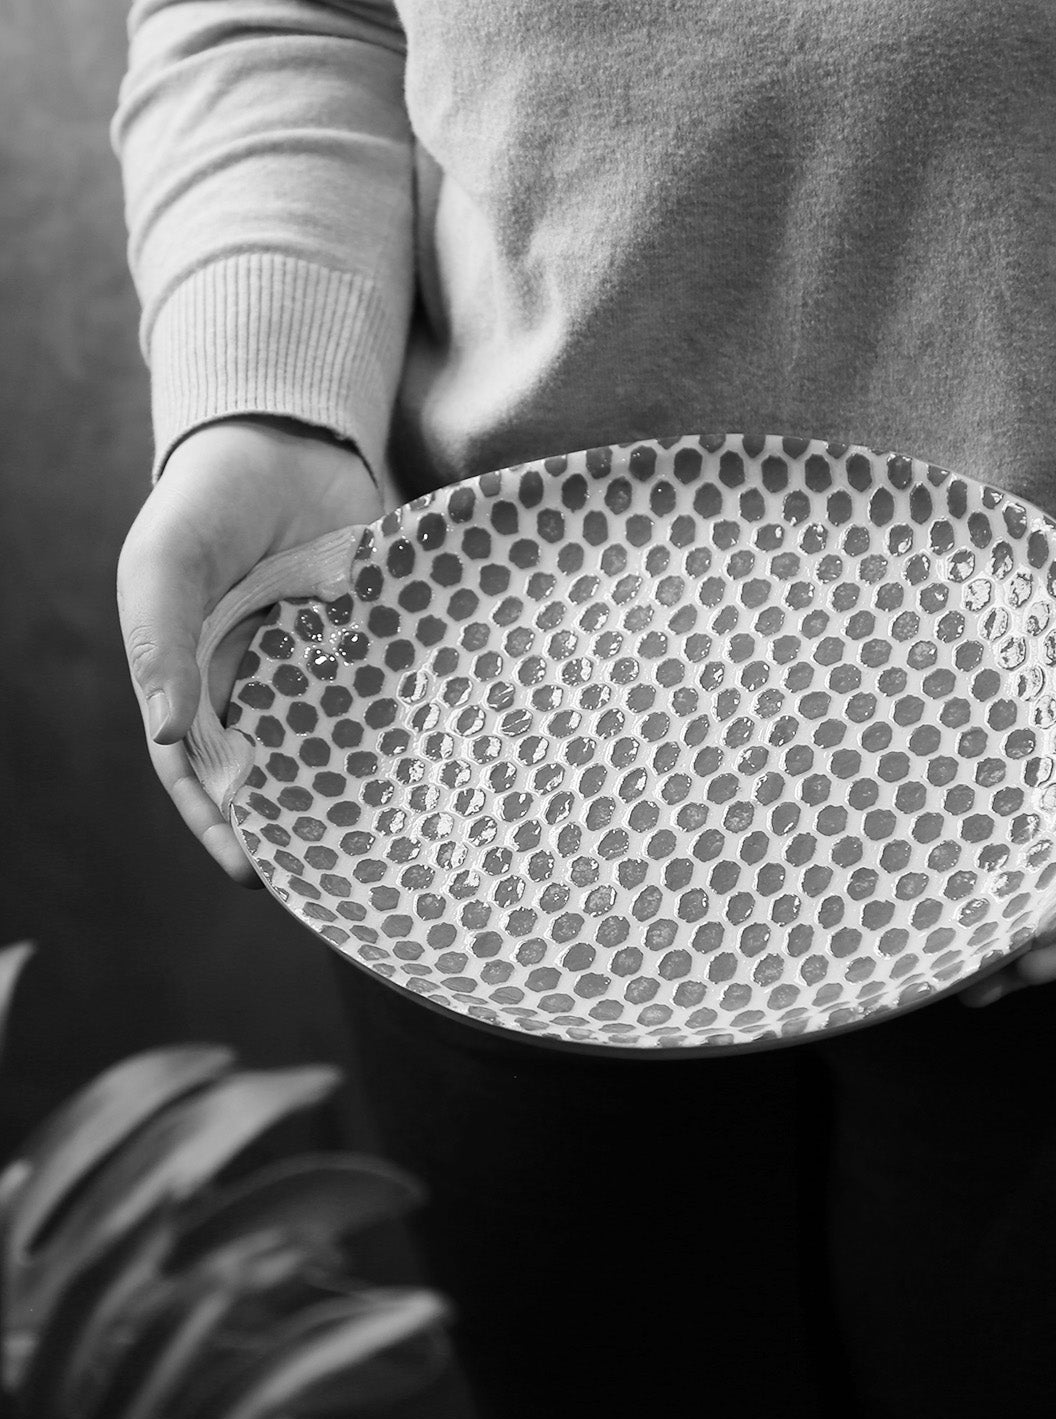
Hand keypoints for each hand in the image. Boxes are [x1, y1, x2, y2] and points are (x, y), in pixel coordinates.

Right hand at [117, 419, 381, 884]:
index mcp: (195, 685)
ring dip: (359, 790)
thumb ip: (160, 643)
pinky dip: (405, 731)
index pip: (202, 775)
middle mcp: (259, 688)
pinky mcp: (372, 643)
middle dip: (300, 827)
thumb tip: (164, 734)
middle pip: (276, 774)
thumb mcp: (165, 567)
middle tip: (335, 879)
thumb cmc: (206, 507)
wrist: (284, 444)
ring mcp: (318, 669)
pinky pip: (387, 696)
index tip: (254, 874)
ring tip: (392, 842)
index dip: (224, 827)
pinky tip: (437, 767)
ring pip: (337, 745)